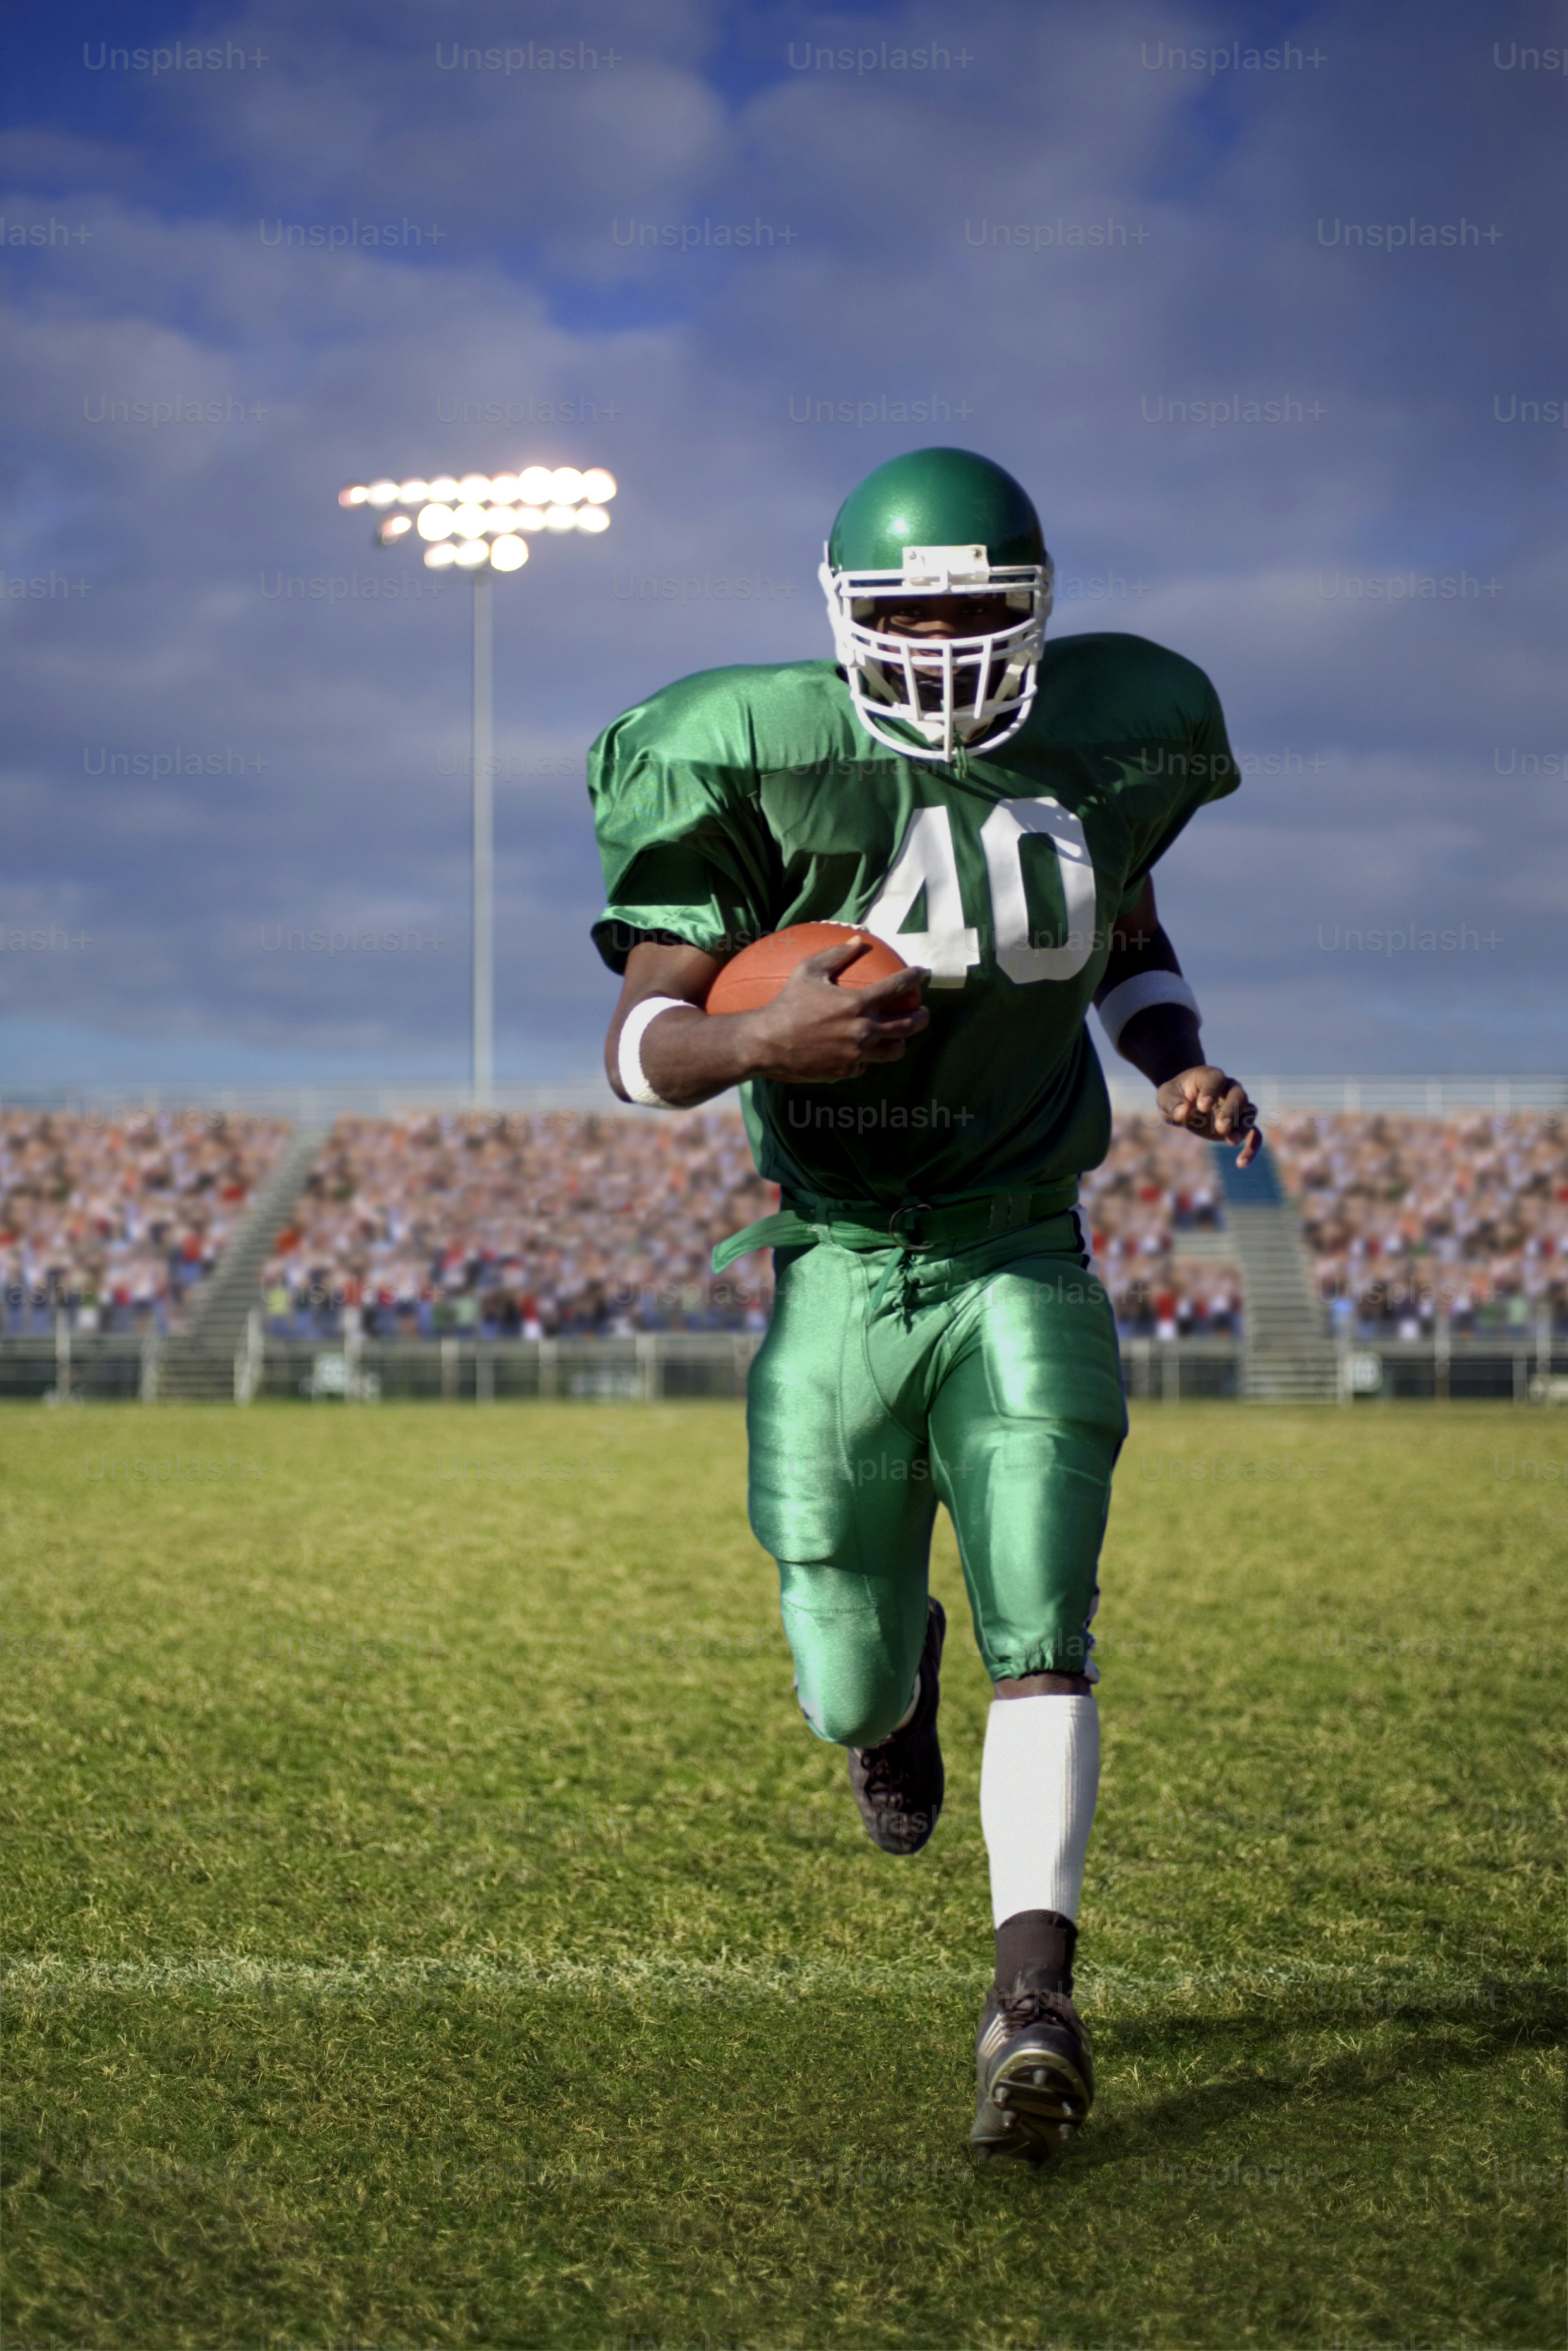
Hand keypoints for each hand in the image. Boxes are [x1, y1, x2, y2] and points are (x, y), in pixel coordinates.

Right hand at [745, 938, 927, 1082]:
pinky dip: (868, 1056)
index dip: (914, 977)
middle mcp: (863, 1030)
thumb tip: (858, 940)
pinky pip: (868, 1064)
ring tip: (898, 1036)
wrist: (768, 1042)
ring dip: (900, 1042)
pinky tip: (863, 1050)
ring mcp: (857, 1054)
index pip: (898, 987)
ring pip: (895, 1051)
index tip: (922, 973)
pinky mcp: (847, 1071)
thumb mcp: (809, 971)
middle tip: (923, 1011)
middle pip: (909, 1025)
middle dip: (923, 1017)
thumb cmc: (787, 1002)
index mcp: (858, 1003)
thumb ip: (836, 954)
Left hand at [1157, 1065, 1260, 1165]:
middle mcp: (1229, 1088)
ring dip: (1243, 1127)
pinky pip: (1253, 1133)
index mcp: (1210, 1076)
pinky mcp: (1238, 1124)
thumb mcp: (1166, 1097)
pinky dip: (1251, 1147)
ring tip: (1230, 1142)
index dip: (1211, 1092)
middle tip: (1221, 1127)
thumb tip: (1183, 1113)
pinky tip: (1241, 1163)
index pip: (1216, 1079)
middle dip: (1231, 1111)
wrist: (1185, 1101)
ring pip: (1250, 1112)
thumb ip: (1173, 1103)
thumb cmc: (1175, 1096)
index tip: (1202, 1107)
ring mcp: (1237, 1106)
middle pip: (1239, 1095)